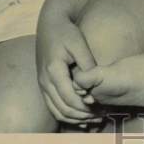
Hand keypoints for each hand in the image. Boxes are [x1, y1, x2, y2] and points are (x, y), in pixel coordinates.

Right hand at [36, 9, 100, 125]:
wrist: (50, 23)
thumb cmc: (67, 32)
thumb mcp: (79, 44)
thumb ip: (87, 64)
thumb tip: (92, 86)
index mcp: (53, 71)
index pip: (69, 98)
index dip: (85, 106)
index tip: (101, 107)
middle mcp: (44, 81)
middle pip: (62, 108)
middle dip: (82, 115)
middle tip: (100, 117)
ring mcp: (42, 84)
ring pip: (56, 110)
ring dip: (74, 118)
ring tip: (92, 119)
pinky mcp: (44, 84)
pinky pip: (52, 106)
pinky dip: (66, 114)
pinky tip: (80, 116)